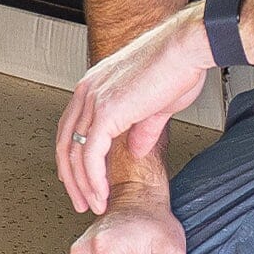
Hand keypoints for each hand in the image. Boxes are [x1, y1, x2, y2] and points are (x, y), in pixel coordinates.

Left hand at [55, 6, 212, 213]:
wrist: (188, 48)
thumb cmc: (179, 66)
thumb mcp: (157, 104)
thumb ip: (142, 127)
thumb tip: (136, 149)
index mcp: (94, 87)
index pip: (71, 129)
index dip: (72, 158)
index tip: (78, 180)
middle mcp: (87, 92)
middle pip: (65, 143)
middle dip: (71, 178)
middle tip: (80, 201)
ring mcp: (93, 101)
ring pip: (75, 154)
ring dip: (83, 185)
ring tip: (93, 205)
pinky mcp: (106, 111)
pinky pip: (91, 155)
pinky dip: (94, 179)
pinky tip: (101, 195)